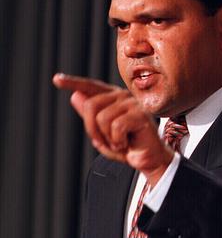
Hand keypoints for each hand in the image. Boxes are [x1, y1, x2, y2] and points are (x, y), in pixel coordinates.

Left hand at [53, 73, 172, 185]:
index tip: (57, 79)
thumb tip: (75, 96)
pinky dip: (118, 141)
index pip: (91, 87)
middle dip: (92, 129)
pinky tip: (126, 143)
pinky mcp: (141, 114)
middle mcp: (123, 96)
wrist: (148, 159)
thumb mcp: (102, 133)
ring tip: (119, 143)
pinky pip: (117, 126)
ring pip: (102, 118)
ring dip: (107, 138)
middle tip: (105, 142)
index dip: (73, 83)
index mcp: (113, 98)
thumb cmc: (127, 146)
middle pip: (90, 105)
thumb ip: (90, 116)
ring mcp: (133, 104)